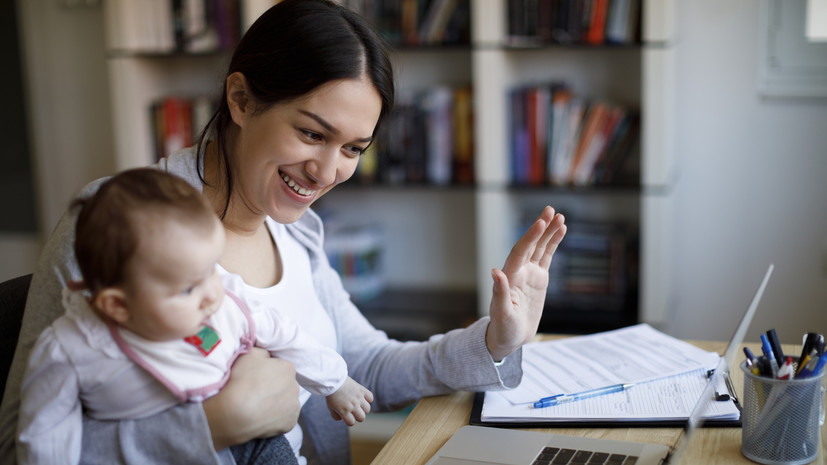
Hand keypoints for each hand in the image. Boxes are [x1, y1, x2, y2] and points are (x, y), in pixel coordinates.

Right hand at [203, 348, 300, 449]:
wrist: (233, 414)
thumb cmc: (241, 380)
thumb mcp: (249, 354)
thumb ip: (263, 352)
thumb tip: (267, 358)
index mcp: (288, 368)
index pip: (279, 367)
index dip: (266, 373)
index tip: (254, 379)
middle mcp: (295, 386)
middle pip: (284, 385)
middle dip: (273, 387)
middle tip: (255, 393)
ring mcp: (294, 406)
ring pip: (285, 402)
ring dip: (275, 403)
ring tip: (257, 407)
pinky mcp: (290, 424)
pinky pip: (283, 419)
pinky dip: (275, 419)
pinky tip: (261, 418)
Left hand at [325, 377, 373, 425]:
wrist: (334, 380)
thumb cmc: (332, 394)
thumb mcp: (330, 407)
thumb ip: (335, 416)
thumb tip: (342, 418)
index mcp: (344, 411)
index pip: (351, 423)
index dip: (349, 421)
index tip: (347, 416)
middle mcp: (353, 405)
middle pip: (362, 418)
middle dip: (358, 416)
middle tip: (354, 411)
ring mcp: (358, 398)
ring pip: (367, 409)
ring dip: (363, 409)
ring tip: (358, 404)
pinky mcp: (362, 390)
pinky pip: (370, 398)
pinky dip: (368, 399)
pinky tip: (362, 397)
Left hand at [486, 206, 565, 361]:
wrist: (509, 337)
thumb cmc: (503, 329)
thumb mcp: (501, 314)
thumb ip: (499, 293)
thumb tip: (495, 271)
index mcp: (509, 277)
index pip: (520, 252)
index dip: (530, 237)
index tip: (540, 223)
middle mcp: (518, 271)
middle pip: (530, 244)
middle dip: (540, 228)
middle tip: (550, 210)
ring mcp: (528, 273)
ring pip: (539, 247)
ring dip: (548, 231)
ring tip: (559, 216)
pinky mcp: (538, 278)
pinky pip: (546, 256)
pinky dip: (553, 243)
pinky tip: (561, 230)